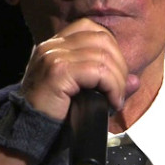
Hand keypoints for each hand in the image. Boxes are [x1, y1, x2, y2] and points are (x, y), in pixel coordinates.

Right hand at [19, 18, 140, 120]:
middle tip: (118, 92)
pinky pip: (98, 71)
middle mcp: (51, 46)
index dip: (111, 50)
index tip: (115, 77)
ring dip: (117, 80)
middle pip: (102, 39)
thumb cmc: (53, 117)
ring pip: (103, 55)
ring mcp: (53, 56)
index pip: (91, 29)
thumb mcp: (83, 94)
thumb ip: (108, 83)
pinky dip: (112, 86)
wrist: (28, 136)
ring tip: (115, 100)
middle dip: (119, 65)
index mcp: (54, 46)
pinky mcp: (57, 71)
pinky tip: (111, 102)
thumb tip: (135, 80)